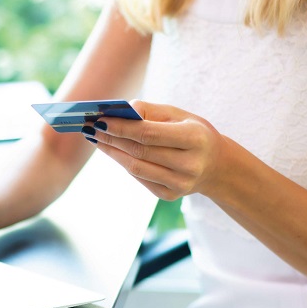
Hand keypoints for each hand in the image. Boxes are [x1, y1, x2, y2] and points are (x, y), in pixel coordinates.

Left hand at [85, 100, 230, 200]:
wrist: (216, 166)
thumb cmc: (193, 132)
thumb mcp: (179, 115)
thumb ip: (149, 111)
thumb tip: (116, 112)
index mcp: (195, 138)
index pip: (148, 133)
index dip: (121, 127)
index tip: (99, 119)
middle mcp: (190, 164)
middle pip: (139, 151)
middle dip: (111, 138)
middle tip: (90, 128)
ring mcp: (180, 184)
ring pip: (135, 167)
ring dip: (112, 152)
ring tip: (96, 138)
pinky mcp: (170, 195)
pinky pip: (139, 177)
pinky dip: (124, 162)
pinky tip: (113, 151)